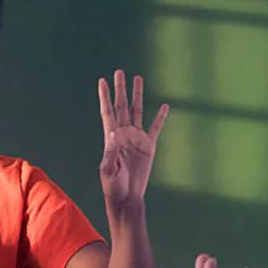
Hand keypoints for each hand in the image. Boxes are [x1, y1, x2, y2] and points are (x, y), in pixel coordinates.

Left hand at [98, 70, 168, 206]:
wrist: (126, 196)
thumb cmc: (113, 185)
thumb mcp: (108, 169)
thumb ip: (111, 152)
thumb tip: (113, 133)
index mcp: (111, 137)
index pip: (107, 111)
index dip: (105, 96)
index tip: (102, 81)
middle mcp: (123, 133)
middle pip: (122, 105)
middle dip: (120, 89)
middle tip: (119, 72)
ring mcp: (136, 138)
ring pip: (137, 111)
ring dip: (137, 95)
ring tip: (138, 78)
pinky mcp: (148, 146)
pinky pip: (155, 127)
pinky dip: (160, 117)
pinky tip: (165, 105)